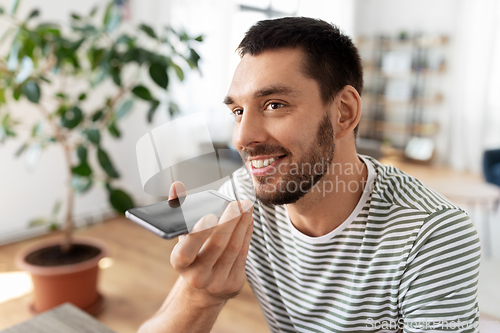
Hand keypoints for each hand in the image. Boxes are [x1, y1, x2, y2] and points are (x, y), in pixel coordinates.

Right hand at [168, 182, 253, 302]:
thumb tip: (177, 185)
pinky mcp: (234, 282)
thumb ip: (178, 209)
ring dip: (242, 224)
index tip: (209, 215)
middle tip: (236, 203)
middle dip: (228, 222)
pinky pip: (243, 254)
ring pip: (233, 249)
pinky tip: (249, 219)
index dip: (198, 235)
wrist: (203, 288)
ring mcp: (217, 281)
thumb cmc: (192, 253)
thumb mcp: (182, 236)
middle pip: (216, 247)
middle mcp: (197, 276)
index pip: (186, 252)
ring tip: (246, 206)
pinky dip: (247, 233)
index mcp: (180, 264)